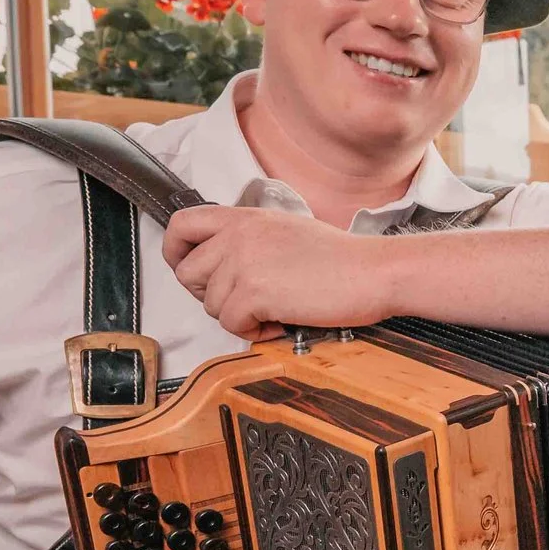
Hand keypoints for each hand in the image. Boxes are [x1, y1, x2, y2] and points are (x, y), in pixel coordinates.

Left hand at [161, 206, 398, 340]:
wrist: (373, 272)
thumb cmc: (343, 258)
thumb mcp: (288, 230)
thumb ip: (252, 239)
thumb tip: (230, 265)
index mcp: (245, 217)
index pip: (181, 224)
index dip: (175, 251)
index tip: (189, 268)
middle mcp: (238, 235)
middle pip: (187, 273)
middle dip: (210, 295)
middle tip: (242, 301)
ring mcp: (243, 262)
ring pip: (210, 304)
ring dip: (238, 316)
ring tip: (272, 312)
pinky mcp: (253, 292)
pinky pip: (231, 324)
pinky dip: (254, 332)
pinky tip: (280, 323)